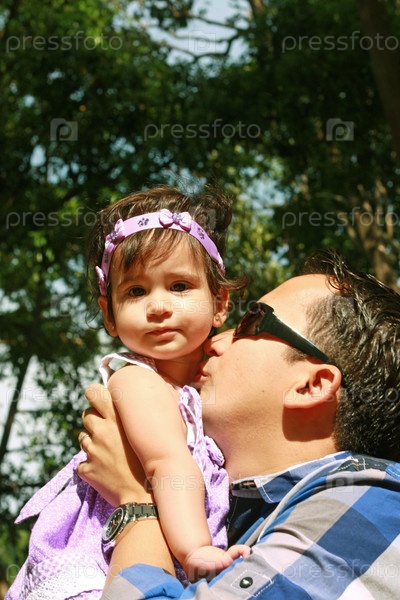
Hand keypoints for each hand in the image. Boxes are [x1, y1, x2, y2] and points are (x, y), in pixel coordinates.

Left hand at [77, 383, 152, 505]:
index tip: (100, 401)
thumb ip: (142, 415)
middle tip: (107, 432)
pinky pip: (83, 463)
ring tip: (110, 454)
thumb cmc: (155, 462)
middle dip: (94, 421)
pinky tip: (106, 472)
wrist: (146, 497)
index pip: (93, 391)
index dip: (95, 395)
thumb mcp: (151, 432)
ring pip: (83, 438)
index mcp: (118, 418)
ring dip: (94, 443)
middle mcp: (102, 430)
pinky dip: (91, 466)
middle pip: (86, 414)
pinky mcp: (87, 469)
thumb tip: (145, 403)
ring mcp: (92, 450)